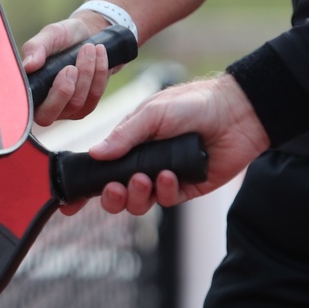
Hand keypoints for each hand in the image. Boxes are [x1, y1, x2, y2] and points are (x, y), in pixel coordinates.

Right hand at [20, 12, 116, 125]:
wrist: (89, 33)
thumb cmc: (64, 37)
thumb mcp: (49, 36)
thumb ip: (35, 48)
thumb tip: (27, 66)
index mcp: (30, 92)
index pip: (31, 110)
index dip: (50, 96)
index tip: (65, 69)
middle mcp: (45, 106)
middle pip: (53, 114)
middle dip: (66, 89)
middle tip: (72, 65)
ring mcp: (67, 110)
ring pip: (77, 103)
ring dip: (86, 74)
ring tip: (89, 48)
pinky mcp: (86, 106)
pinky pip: (94, 96)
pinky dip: (99, 73)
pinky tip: (99, 54)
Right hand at [84, 73, 269, 214]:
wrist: (237, 111)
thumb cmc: (192, 104)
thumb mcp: (152, 113)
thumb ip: (124, 135)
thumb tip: (95, 154)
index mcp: (129, 145)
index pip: (102, 170)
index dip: (86, 187)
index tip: (71, 202)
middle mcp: (144, 164)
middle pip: (116, 194)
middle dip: (111, 197)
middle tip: (115, 187)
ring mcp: (164, 178)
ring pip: (139, 202)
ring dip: (135, 196)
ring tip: (143, 179)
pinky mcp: (187, 187)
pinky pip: (167, 200)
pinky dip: (164, 190)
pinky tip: (170, 175)